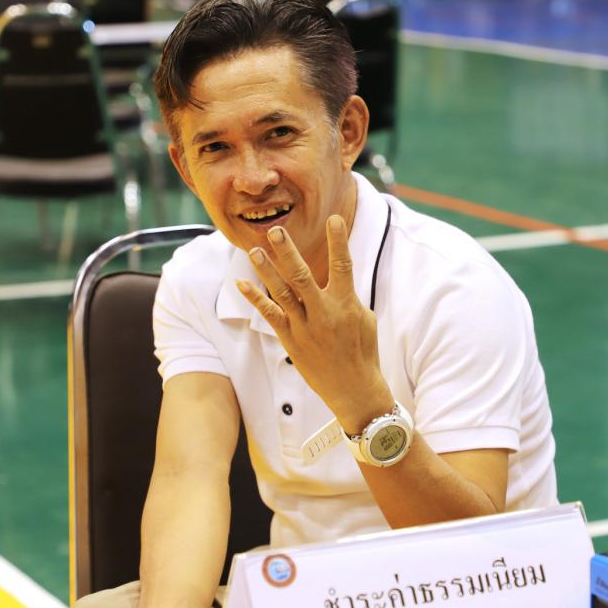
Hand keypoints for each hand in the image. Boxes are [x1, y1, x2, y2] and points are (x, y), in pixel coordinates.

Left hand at [236, 215, 393, 433]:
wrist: (353, 388)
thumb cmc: (362, 350)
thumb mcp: (364, 318)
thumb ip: (348, 296)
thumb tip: (338, 277)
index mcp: (347, 304)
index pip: (343, 266)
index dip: (339, 241)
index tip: (334, 218)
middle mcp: (324, 313)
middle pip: (302, 276)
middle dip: (288, 252)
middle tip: (276, 230)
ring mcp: (305, 327)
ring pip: (282, 293)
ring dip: (267, 270)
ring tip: (255, 250)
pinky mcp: (291, 340)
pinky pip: (270, 316)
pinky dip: (255, 299)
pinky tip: (242, 284)